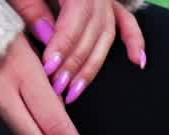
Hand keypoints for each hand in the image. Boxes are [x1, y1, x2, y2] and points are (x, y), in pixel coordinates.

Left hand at [10, 0, 145, 104]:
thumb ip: (31, 4)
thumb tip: (48, 35)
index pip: (74, 18)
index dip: (63, 45)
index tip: (49, 69)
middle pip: (91, 32)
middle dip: (74, 64)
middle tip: (58, 88)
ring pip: (105, 35)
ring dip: (92, 66)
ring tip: (76, 91)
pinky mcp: (108, 3)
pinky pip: (127, 22)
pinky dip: (134, 41)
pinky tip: (138, 62)